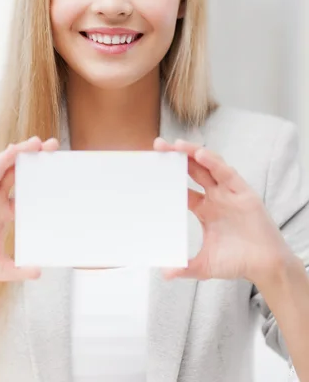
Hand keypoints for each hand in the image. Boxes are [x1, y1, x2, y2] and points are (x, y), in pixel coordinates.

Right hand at [0, 136, 59, 281]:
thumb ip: (18, 269)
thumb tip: (39, 272)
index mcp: (4, 211)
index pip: (27, 191)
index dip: (42, 180)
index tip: (59, 172)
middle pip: (19, 172)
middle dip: (35, 157)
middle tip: (54, 145)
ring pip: (4, 167)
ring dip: (21, 152)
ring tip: (38, 142)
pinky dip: (1, 162)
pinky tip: (14, 151)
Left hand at [153, 138, 292, 286]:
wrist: (266, 267)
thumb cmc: (238, 262)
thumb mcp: (205, 265)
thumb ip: (185, 267)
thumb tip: (164, 274)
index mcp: (204, 208)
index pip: (182, 187)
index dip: (168, 176)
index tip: (152, 167)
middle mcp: (215, 196)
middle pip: (192, 169)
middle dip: (176, 156)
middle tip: (158, 145)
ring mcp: (228, 193)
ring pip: (208, 166)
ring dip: (193, 153)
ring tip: (177, 144)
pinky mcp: (243, 192)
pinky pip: (226, 173)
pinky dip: (213, 162)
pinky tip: (200, 154)